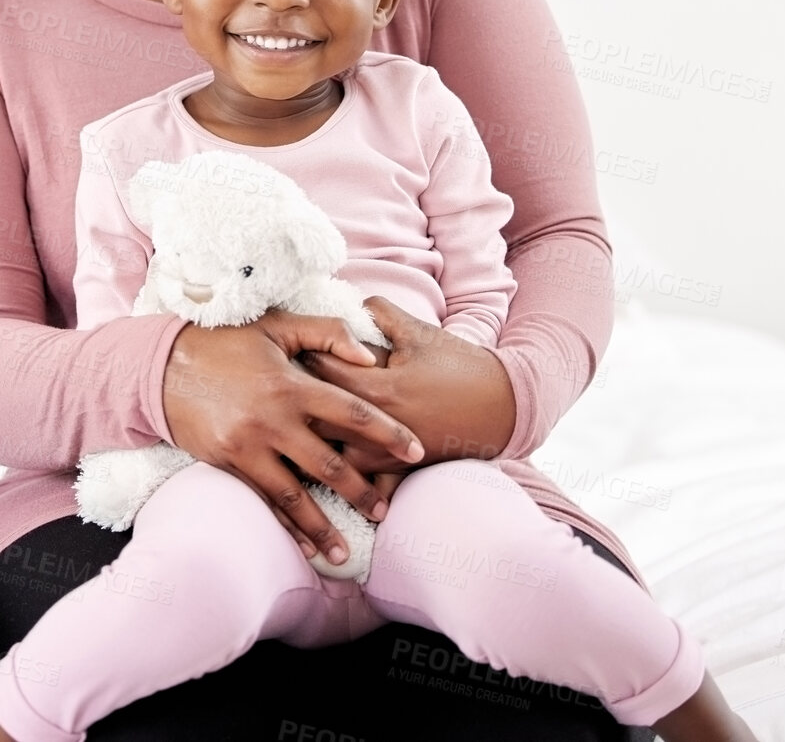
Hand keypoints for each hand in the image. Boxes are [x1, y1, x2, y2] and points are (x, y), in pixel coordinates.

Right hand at [162, 310, 423, 566]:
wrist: (162, 365)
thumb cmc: (225, 342)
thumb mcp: (276, 325)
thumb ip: (326, 333)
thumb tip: (371, 356)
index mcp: (291, 384)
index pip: (351, 411)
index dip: (387, 433)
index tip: (416, 451)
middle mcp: (272, 420)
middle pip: (328, 464)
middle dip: (361, 491)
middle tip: (384, 512)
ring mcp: (248, 446)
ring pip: (293, 495)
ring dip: (320, 526)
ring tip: (344, 552)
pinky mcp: (226, 463)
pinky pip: (261, 500)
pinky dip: (283, 526)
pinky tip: (303, 545)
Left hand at [302, 298, 516, 478]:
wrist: (505, 407)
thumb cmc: (461, 365)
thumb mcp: (420, 332)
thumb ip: (379, 312)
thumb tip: (347, 302)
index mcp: (380, 388)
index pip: (320, 370)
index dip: (301, 355)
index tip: (289, 347)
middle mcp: (377, 427)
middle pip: (313, 416)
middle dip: (295, 401)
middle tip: (280, 386)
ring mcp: (386, 455)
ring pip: (328, 456)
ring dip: (308, 440)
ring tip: (290, 424)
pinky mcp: (397, 471)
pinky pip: (357, 483)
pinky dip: (338, 476)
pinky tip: (317, 469)